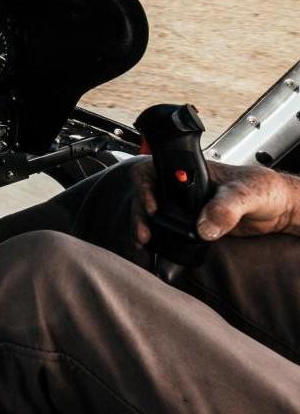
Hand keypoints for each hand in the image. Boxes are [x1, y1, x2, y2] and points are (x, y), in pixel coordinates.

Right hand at [133, 159, 299, 244]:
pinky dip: (159, 239)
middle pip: (147, 194)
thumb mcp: (247, 193)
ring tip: (144, 243)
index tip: (152, 208)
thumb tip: (204, 227)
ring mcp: (187, 207)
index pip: (154, 171)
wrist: (280, 209)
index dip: (145, 188)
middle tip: (144, 233)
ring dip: (144, 227)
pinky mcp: (194, 226)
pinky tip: (156, 249)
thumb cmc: (265, 189)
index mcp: (191, 172)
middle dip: (140, 214)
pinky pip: (169, 230)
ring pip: (153, 213)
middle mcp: (184, 188)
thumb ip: (226, 207)